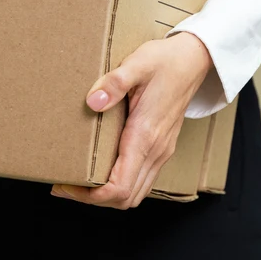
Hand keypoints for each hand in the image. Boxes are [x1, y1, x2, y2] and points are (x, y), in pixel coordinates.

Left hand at [51, 33, 212, 208]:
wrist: (194, 60)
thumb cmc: (166, 62)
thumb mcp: (138, 64)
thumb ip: (115, 82)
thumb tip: (92, 102)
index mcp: (146, 136)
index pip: (119, 187)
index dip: (90, 196)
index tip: (66, 185)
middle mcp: (156, 151)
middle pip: (125, 198)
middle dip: (94, 200)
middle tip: (66, 186)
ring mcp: (161, 152)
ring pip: (135, 193)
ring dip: (107, 196)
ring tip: (80, 181)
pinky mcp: (161, 148)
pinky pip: (141, 181)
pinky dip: (120, 185)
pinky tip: (102, 170)